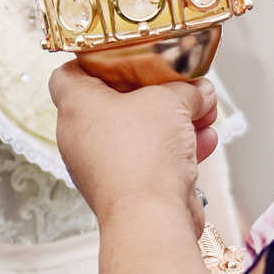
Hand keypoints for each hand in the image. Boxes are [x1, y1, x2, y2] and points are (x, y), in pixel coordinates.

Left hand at [48, 65, 217, 221]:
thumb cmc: (144, 154)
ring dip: (174, 122)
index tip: (122, 55)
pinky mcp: (124, 188)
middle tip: (180, 86)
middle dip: (154, 93)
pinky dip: (176, 149)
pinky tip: (206, 141)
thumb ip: (186, 90)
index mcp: (76, 106)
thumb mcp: (170, 101)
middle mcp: (81, 137)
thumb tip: (199, 91)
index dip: (92, 60)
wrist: (150, 218)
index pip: (67, 74)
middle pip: (114, 102)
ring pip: (137, 132)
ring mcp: (101, 165)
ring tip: (204, 112)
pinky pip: (149, 159)